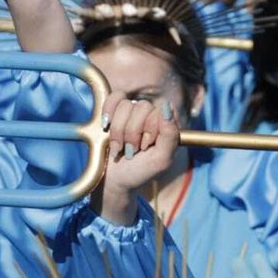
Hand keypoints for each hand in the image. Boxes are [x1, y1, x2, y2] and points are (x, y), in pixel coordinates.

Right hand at [96, 93, 181, 222]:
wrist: (114, 180)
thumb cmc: (140, 172)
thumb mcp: (161, 160)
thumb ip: (170, 135)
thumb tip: (167, 106)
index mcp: (167, 124)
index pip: (161, 110)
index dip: (151, 129)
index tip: (146, 146)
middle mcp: (152, 114)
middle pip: (143, 106)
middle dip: (133, 133)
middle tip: (133, 150)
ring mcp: (134, 111)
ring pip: (126, 105)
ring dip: (119, 131)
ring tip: (121, 146)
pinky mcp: (115, 110)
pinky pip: (114, 98)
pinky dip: (108, 114)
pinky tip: (106, 128)